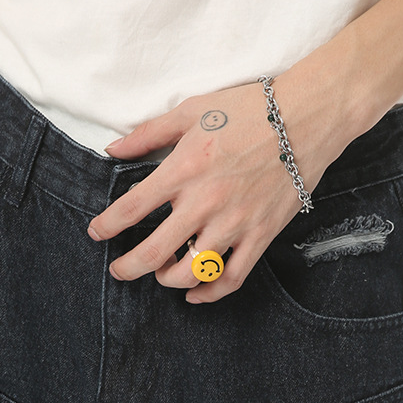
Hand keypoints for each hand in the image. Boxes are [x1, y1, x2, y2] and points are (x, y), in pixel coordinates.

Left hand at [88, 74, 336, 303]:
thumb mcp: (192, 111)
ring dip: (167, 279)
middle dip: (128, 267)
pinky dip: (209, 292)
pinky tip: (194, 293)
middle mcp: (205, 203)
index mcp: (183, 170)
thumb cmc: (250, 109)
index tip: (96, 233)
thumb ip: (149, 134)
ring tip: (160, 273)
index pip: (131, 209)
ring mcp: (234, 223)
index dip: (107, 227)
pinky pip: (231, 278)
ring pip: (191, 272)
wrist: (306, 118)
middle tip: (118, 271)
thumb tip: (113, 150)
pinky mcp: (260, 235)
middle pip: (154, 252)